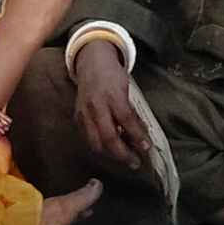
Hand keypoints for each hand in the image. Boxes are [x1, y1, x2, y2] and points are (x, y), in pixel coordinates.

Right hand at [70, 38, 150, 167]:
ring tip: (124, 157)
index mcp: (111, 96)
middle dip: (123, 154)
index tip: (146, 148)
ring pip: (96, 142)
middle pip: (108, 137)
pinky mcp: (77, 118)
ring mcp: (84, 113)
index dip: (137, 136)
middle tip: (135, 162)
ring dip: (111, 154)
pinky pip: (88, 138)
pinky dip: (100, 147)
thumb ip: (131, 112)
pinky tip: (110, 148)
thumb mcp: (126, 88)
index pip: (126, 120)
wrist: (90, 62)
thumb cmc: (112, 75)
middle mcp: (96, 106)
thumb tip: (141, 134)